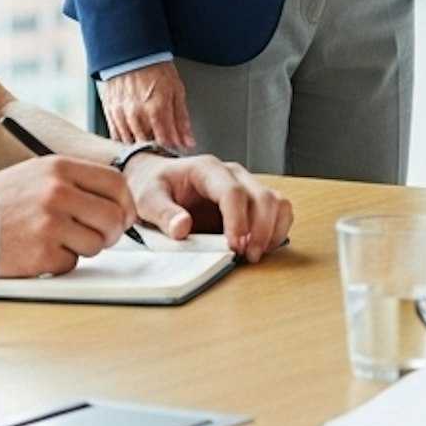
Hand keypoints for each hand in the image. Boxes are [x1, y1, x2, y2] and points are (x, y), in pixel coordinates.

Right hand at [0, 155, 138, 276]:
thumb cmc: (3, 201)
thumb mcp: (38, 174)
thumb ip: (77, 182)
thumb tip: (121, 202)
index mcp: (60, 168)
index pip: (116, 184)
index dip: (126, 204)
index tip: (124, 216)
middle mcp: (57, 192)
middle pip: (114, 217)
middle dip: (112, 232)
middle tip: (99, 236)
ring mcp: (49, 224)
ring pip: (98, 244)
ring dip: (84, 248)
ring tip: (57, 240)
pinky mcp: (40, 255)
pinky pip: (72, 263)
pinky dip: (60, 262)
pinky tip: (37, 251)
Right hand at [100, 61, 194, 149]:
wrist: (133, 53)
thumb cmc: (157, 69)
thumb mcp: (177, 91)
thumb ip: (182, 120)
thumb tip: (188, 142)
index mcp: (157, 107)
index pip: (165, 141)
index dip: (172, 148)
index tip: (176, 149)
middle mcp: (137, 113)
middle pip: (147, 145)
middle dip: (157, 149)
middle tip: (164, 147)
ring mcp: (121, 114)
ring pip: (130, 143)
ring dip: (140, 147)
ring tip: (149, 143)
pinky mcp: (110, 112)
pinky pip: (116, 136)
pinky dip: (125, 141)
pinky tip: (133, 139)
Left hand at [125, 154, 292, 262]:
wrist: (157, 180)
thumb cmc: (153, 186)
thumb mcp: (148, 198)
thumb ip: (164, 213)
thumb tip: (182, 228)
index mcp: (207, 169)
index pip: (233, 192)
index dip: (237, 221)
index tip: (234, 246)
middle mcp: (233, 174)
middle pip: (262, 197)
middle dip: (261, 230)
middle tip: (247, 256)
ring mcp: (246, 186)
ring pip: (276, 202)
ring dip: (272, 230)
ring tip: (255, 254)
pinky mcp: (251, 202)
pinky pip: (278, 211)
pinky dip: (276, 230)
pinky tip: (261, 248)